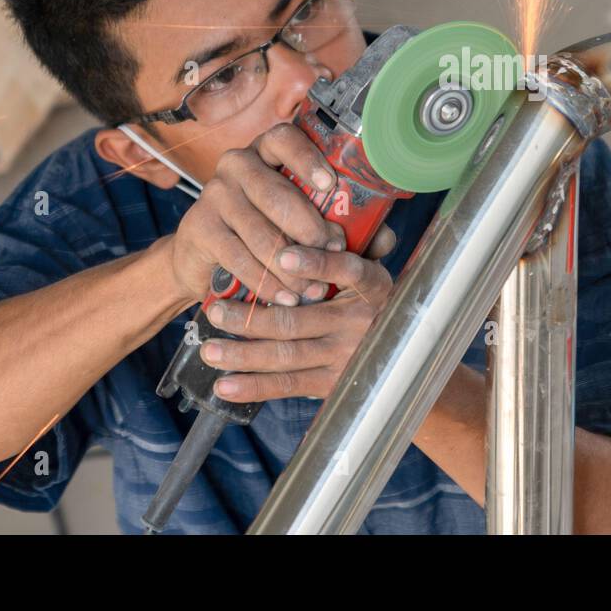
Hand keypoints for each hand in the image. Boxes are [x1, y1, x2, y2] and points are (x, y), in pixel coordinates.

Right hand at [167, 124, 347, 304]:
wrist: (206, 258)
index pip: (285, 139)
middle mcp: (238, 164)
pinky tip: (285, 297)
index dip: (307, 160)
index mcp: (268, 151)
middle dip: (309, 228)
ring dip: (291, 265)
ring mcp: (215, 193)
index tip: (329, 184)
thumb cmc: (269, 231)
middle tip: (333, 252)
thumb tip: (385, 239)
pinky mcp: (199, 226)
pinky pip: (238, 256)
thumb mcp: (305, 224)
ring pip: (259, 231)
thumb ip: (347, 227)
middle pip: (276, 194)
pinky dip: (265, 282)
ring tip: (314, 288)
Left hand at [199, 235, 397, 400]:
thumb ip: (364, 242)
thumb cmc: (372, 293)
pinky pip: (288, 385)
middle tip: (214, 311)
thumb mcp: (375, 264)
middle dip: (250, 318)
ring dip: (243, 353)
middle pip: (298, 321)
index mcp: (372, 284)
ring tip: (209, 349)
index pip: (346, 271)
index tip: (283, 255)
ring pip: (286, 356)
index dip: (315, 263)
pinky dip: (254, 387)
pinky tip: (224, 385)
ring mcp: (345, 356)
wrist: (402, 345)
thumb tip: (356, 222)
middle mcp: (359, 322)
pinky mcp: (332, 382)